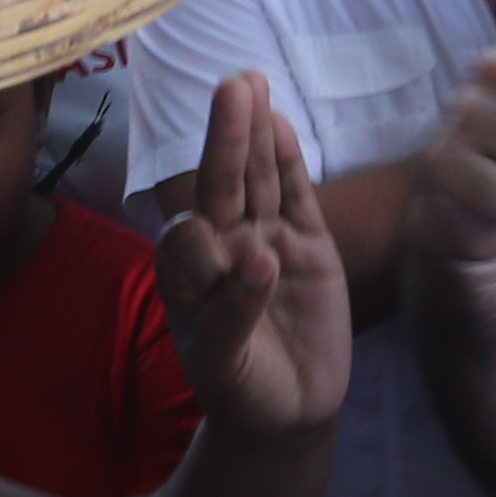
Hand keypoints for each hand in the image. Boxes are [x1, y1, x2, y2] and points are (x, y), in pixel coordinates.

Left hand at [146, 73, 349, 441]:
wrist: (290, 413)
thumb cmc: (243, 391)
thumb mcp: (225, 367)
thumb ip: (231, 316)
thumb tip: (260, 261)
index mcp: (188, 277)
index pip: (187, 238)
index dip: (201, 236)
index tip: (232, 262)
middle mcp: (224, 249)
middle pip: (221, 185)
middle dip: (224, 139)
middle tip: (230, 86)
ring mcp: (267, 242)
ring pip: (257, 180)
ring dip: (253, 134)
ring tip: (249, 82)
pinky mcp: (308, 247)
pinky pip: (296, 196)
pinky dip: (288, 162)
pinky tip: (279, 123)